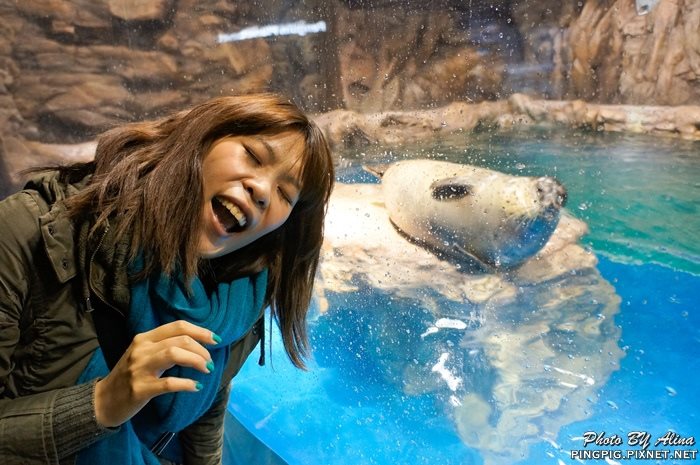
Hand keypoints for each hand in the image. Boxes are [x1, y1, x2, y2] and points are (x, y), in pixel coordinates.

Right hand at [94, 320, 217, 427]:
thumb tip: (197, 344)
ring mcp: (139, 368)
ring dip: (196, 361)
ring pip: (174, 354)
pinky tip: (196, 387)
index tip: (215, 340)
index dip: (200, 331)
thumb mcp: (144, 354)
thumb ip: (164, 346)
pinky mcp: (140, 389)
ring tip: (206, 369)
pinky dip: (187, 384)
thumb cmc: (129, 376)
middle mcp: (142, 349)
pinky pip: (169, 383)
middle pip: (180, 339)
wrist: (103, 401)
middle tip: (209, 361)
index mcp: (144, 338)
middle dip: (201, 349)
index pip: (178, 326)